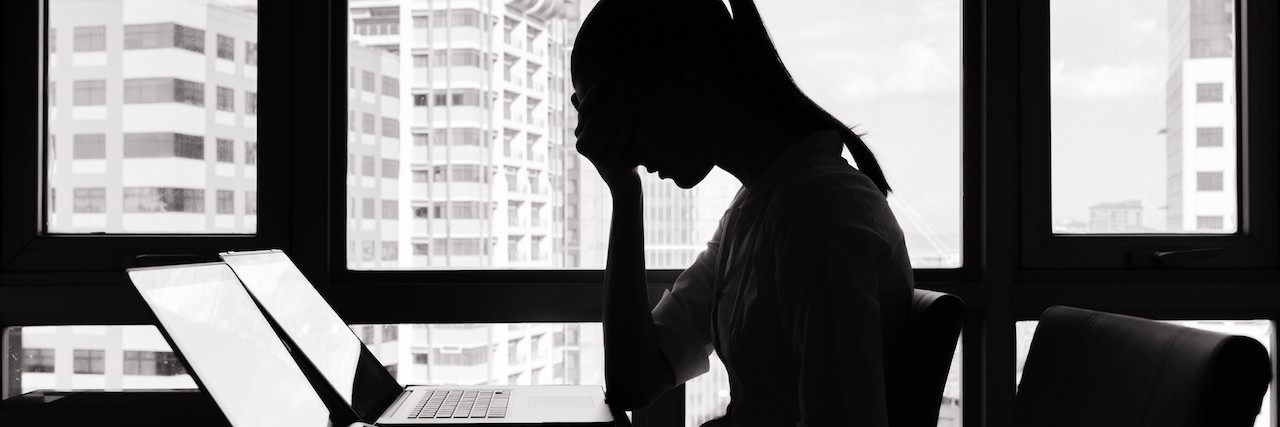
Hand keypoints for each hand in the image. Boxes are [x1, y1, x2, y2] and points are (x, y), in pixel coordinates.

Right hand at [574, 82, 642, 196]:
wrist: (623, 180)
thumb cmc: (614, 150)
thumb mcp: (601, 132)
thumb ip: (591, 114)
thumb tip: (574, 93)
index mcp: (579, 136)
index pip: (584, 111)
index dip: (593, 95)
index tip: (604, 81)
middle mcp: (583, 147)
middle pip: (597, 117)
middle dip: (611, 100)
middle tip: (624, 87)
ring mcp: (595, 156)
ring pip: (607, 127)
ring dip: (620, 110)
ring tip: (631, 98)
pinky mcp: (609, 163)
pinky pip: (617, 141)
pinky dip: (625, 127)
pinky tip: (632, 117)